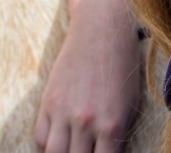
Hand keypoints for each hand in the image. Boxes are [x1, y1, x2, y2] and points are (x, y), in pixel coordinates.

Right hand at [34, 9, 142, 152]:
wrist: (101, 29)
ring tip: (71, 149)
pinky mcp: (48, 100)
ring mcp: (63, 111)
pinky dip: (47, 143)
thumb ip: (118, 135)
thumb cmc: (122, 66)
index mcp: (112, 125)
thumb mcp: (129, 104)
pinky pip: (40, 136)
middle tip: (85, 151)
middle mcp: (85, 122)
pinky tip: (59, 139)